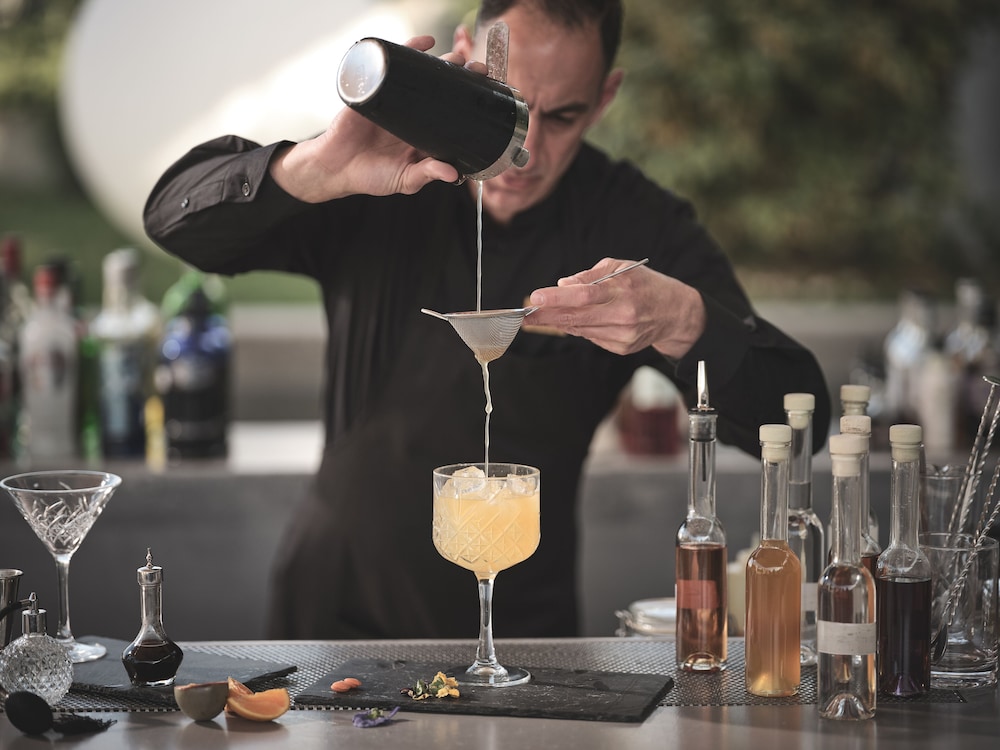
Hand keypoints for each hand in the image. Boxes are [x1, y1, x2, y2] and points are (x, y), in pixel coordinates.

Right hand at [270, 36, 485, 202]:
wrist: (336, 167)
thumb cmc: (371, 175)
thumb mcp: (404, 180)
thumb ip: (427, 175)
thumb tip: (455, 175)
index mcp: (424, 133)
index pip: (452, 113)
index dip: (470, 102)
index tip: (488, 95)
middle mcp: (413, 113)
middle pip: (442, 89)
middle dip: (462, 76)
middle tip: (478, 69)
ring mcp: (394, 99)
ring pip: (421, 74)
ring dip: (441, 61)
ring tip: (458, 55)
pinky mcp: (374, 89)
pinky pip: (391, 64)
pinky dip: (407, 48)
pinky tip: (423, 41)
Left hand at [526, 258, 706, 357]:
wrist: (675, 312)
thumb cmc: (646, 285)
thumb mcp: (621, 267)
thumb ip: (590, 276)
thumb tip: (562, 285)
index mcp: (623, 290)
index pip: (583, 295)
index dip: (557, 298)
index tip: (536, 299)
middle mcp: (622, 314)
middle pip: (577, 317)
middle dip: (547, 316)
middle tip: (526, 315)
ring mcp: (622, 334)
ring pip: (581, 329)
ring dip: (558, 323)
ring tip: (539, 317)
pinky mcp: (621, 348)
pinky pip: (591, 337)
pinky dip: (579, 328)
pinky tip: (574, 321)